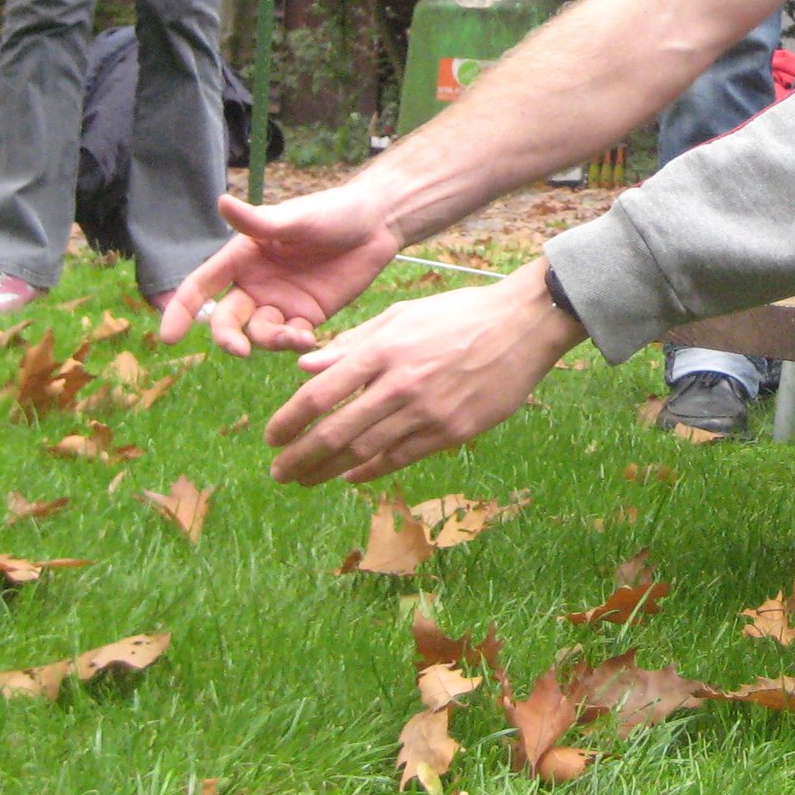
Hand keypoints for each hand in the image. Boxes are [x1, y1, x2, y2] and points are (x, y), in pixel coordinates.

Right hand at [156, 179, 405, 356]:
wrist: (378, 225)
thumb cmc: (333, 212)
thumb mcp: (295, 218)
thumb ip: (258, 222)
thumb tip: (221, 202)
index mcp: (243, 255)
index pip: (201, 285)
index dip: (181, 310)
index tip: (168, 337)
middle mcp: (256, 282)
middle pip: (226, 318)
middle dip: (226, 337)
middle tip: (239, 349)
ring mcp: (280, 301)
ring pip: (258, 333)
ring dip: (269, 340)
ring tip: (294, 336)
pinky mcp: (307, 316)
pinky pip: (290, 339)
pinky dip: (294, 344)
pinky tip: (308, 340)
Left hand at [263, 258, 585, 483]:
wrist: (523, 324)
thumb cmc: (460, 314)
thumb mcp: (402, 316)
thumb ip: (352, 344)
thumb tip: (304, 366)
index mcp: (383, 349)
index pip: (320, 395)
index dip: (289, 421)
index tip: (271, 437)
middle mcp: (400, 383)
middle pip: (336, 432)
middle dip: (299, 458)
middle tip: (278, 472)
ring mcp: (428, 411)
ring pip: (365, 452)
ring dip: (327, 471)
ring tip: (305, 480)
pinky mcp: (453, 431)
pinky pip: (401, 458)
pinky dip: (370, 471)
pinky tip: (351, 477)